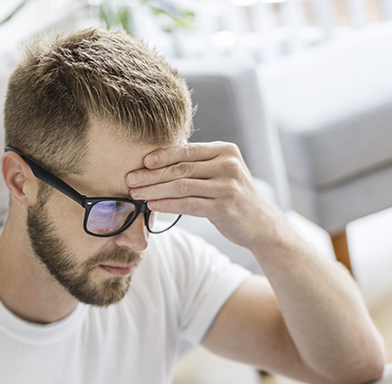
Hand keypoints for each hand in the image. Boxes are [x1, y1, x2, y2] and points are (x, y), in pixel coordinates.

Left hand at [127, 142, 284, 249]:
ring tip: (136, 194)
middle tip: (130, 179)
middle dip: (152, 175)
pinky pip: (189, 204)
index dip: (161, 156)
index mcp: (225, 150)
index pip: (187, 151)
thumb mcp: (221, 174)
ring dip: (155, 190)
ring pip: (182, 186)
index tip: (141, 162)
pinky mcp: (225, 207)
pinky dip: (168, 205)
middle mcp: (228, 165)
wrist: (261, 224)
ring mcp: (228, 186)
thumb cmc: (234, 197)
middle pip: (181, 168)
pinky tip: (153, 206)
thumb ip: (199, 165)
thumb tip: (159, 161)